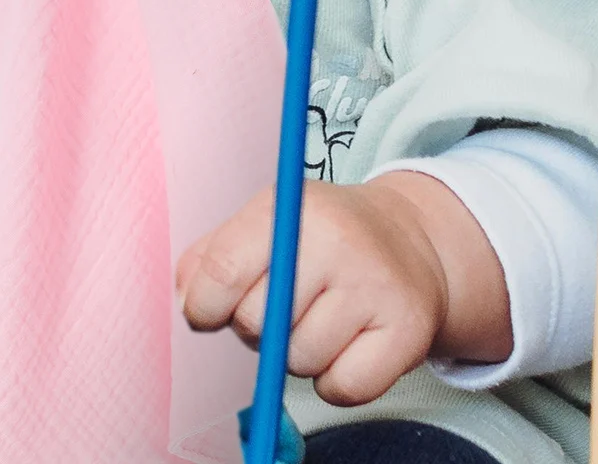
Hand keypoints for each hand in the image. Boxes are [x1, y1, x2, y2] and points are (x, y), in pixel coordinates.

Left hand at [176, 173, 509, 406]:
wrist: (410, 240)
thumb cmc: (323, 237)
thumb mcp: (266, 222)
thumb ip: (211, 258)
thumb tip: (187, 302)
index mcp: (295, 208)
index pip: (222, 272)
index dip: (204, 305)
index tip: (210, 309)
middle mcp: (340, 240)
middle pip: (257, 323)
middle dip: (258, 328)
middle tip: (287, 304)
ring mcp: (378, 285)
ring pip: (300, 361)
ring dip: (300, 354)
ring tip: (323, 316)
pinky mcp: (409, 331)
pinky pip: (342, 389)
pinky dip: (336, 380)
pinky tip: (350, 343)